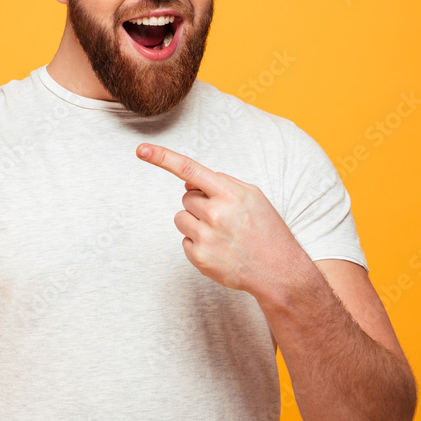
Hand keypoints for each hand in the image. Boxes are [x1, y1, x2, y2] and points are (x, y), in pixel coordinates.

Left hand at [136, 143, 300, 297]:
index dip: (163, 158)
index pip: (189, 170)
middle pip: (186, 198)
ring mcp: (205, 237)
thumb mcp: (252, 196)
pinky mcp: (198, 257)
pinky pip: (185, 240)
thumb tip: (188, 184)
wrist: (278, 271)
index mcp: (229, 194)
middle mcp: (215, 214)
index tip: (142, 150)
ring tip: (222, 233)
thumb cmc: (266, 230)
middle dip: (200, 204)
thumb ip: (221, 183)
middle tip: (224, 218)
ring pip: (181, 218)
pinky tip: (219, 248)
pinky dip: (198, 242)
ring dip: (196, 222)